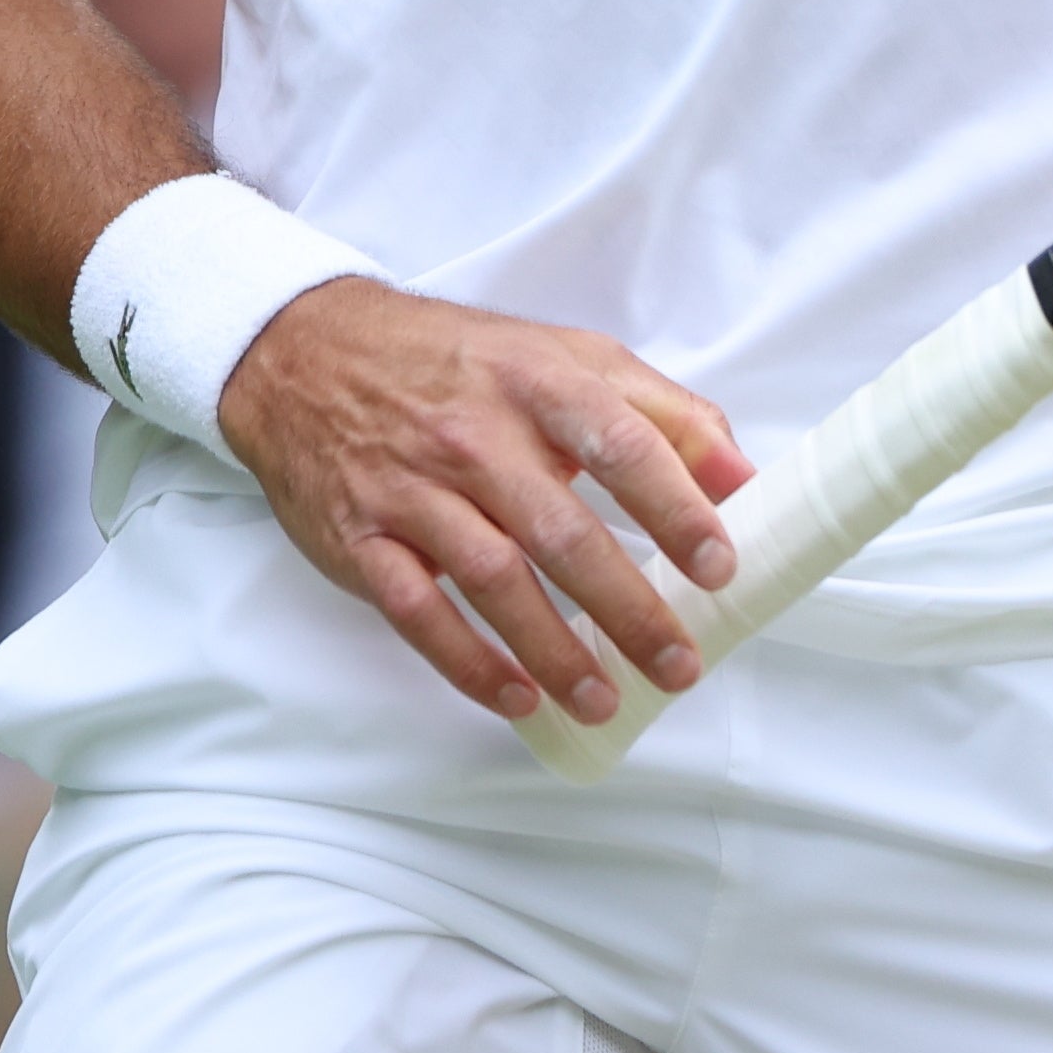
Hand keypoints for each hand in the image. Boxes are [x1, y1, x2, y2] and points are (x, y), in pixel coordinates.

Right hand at [221, 285, 751, 726]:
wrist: (309, 354)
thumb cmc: (459, 363)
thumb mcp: (565, 356)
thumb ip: (662, 412)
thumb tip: (743, 478)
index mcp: (537, 381)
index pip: (622, 447)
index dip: (675, 509)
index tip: (718, 566)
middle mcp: (475, 435)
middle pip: (562, 533)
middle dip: (628, 608)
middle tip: (677, 664)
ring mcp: (412, 489)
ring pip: (493, 581)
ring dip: (555, 651)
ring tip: (605, 698)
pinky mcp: (362, 537)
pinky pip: (417, 611)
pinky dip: (468, 662)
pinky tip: (516, 697)